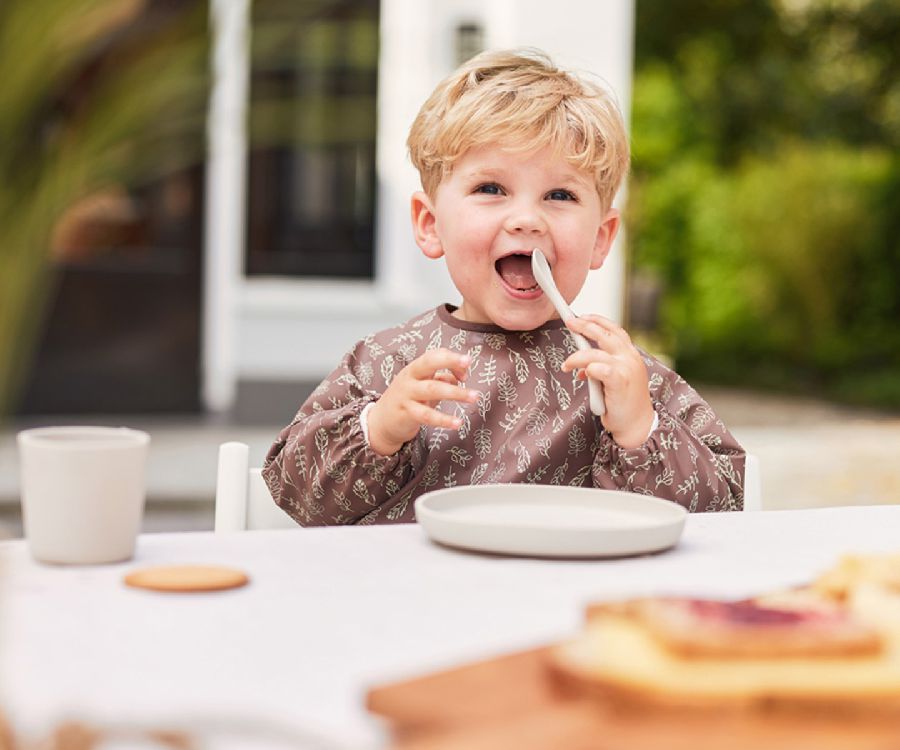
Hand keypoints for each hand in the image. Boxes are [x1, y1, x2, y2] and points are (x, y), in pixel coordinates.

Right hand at [367, 349, 477, 455]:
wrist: (381, 421)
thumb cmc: (407, 400)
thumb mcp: (423, 386)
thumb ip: (441, 379)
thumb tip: (460, 376)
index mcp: (415, 369)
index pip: (434, 355)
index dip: (451, 359)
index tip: (467, 368)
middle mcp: (409, 378)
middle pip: (429, 363)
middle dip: (450, 361)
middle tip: (468, 363)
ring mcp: (406, 395)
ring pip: (432, 389)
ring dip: (456, 393)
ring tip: (474, 397)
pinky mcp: (406, 413)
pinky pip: (427, 415)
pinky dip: (444, 419)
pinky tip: (458, 423)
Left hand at [561, 315, 654, 448]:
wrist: (636, 424)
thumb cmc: (623, 402)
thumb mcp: (611, 380)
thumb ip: (600, 368)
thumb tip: (581, 368)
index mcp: (630, 354)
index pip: (614, 330)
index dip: (597, 320)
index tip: (582, 316)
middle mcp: (630, 358)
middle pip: (604, 334)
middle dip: (584, 326)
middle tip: (569, 323)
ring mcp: (627, 369)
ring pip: (595, 354)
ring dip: (576, 357)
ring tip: (566, 365)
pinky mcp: (620, 382)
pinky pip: (600, 369)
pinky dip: (588, 369)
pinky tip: (582, 375)